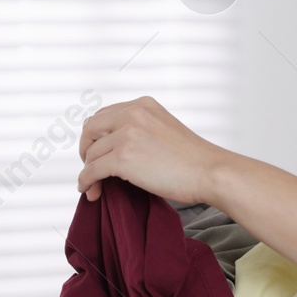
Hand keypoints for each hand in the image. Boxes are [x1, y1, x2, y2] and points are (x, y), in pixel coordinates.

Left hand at [76, 95, 227, 204]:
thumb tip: (114, 148)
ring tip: (95, 187)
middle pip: (91, 129)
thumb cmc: (193, 159)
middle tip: (92, 168)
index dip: (96, 136)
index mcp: (143, 105)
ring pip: (91, 154)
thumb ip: (140, 129)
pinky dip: (86, 182)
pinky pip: (92, 170)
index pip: (104, 115)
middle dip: (87, 150)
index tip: (97, 152)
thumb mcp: (164, 129)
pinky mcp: (123, 157)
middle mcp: (132, 114)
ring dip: (89, 172)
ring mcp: (127, 135)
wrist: (211, 172)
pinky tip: (90, 191)